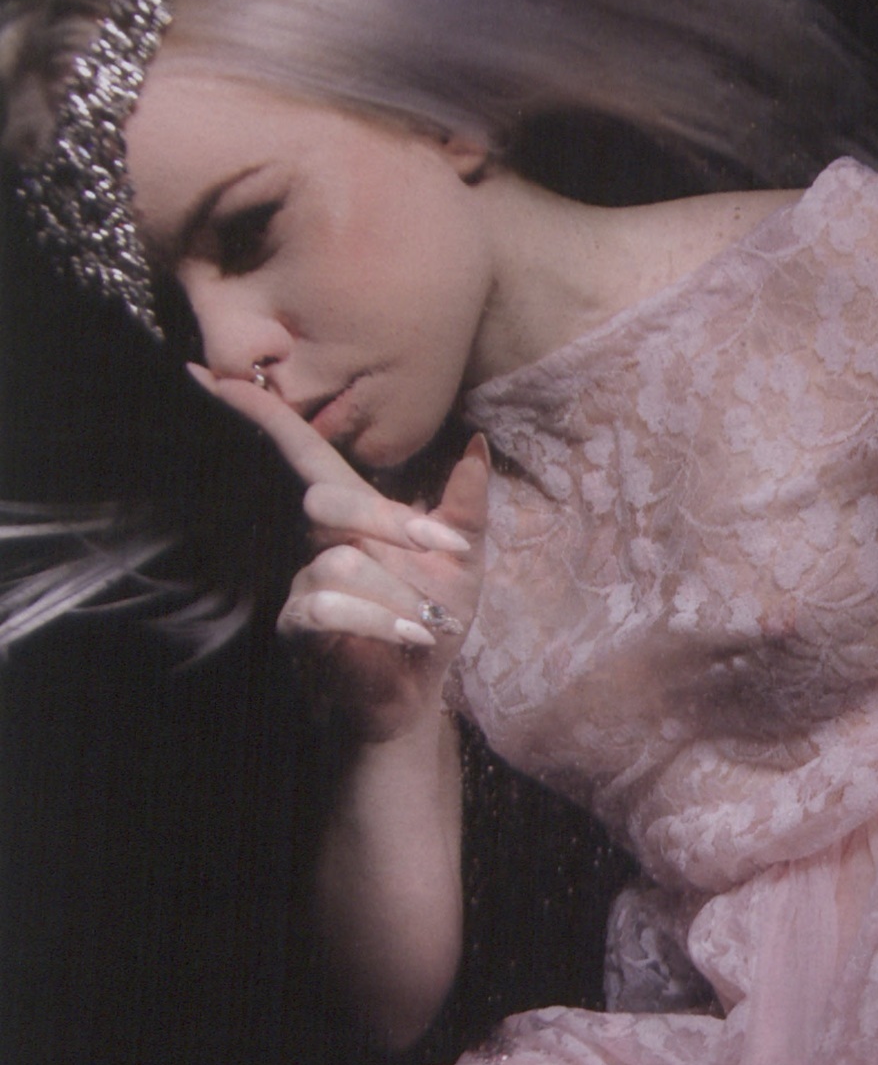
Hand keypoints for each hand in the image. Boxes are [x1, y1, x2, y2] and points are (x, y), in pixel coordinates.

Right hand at [191, 367, 487, 739]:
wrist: (421, 690)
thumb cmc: (433, 619)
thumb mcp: (465, 559)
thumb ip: (467, 504)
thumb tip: (477, 443)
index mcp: (353, 513)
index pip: (303, 452)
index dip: (264, 415)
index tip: (212, 373)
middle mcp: (318, 541)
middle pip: (324, 498)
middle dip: (389, 522)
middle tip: (444, 550)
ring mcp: (302, 583)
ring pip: (339, 563)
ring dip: (399, 594)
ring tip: (430, 621)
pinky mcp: (298, 628)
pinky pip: (326, 608)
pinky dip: (379, 621)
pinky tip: (410, 635)